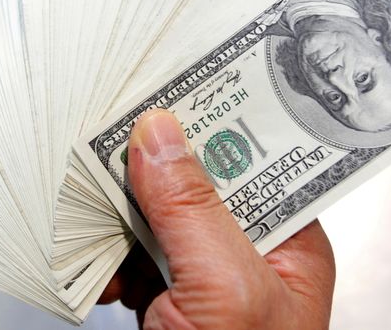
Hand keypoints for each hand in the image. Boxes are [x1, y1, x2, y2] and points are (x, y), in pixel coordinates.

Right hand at [105, 109, 335, 328]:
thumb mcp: (227, 288)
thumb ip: (192, 211)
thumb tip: (159, 134)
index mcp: (289, 244)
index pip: (257, 162)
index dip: (217, 125)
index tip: (177, 89)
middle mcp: (250, 256)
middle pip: (199, 185)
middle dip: (154, 173)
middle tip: (114, 147)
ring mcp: (206, 281)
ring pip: (158, 220)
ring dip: (122, 222)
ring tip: (100, 225)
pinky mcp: (167, 301)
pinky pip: (133, 258)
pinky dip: (110, 261)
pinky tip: (105, 273)